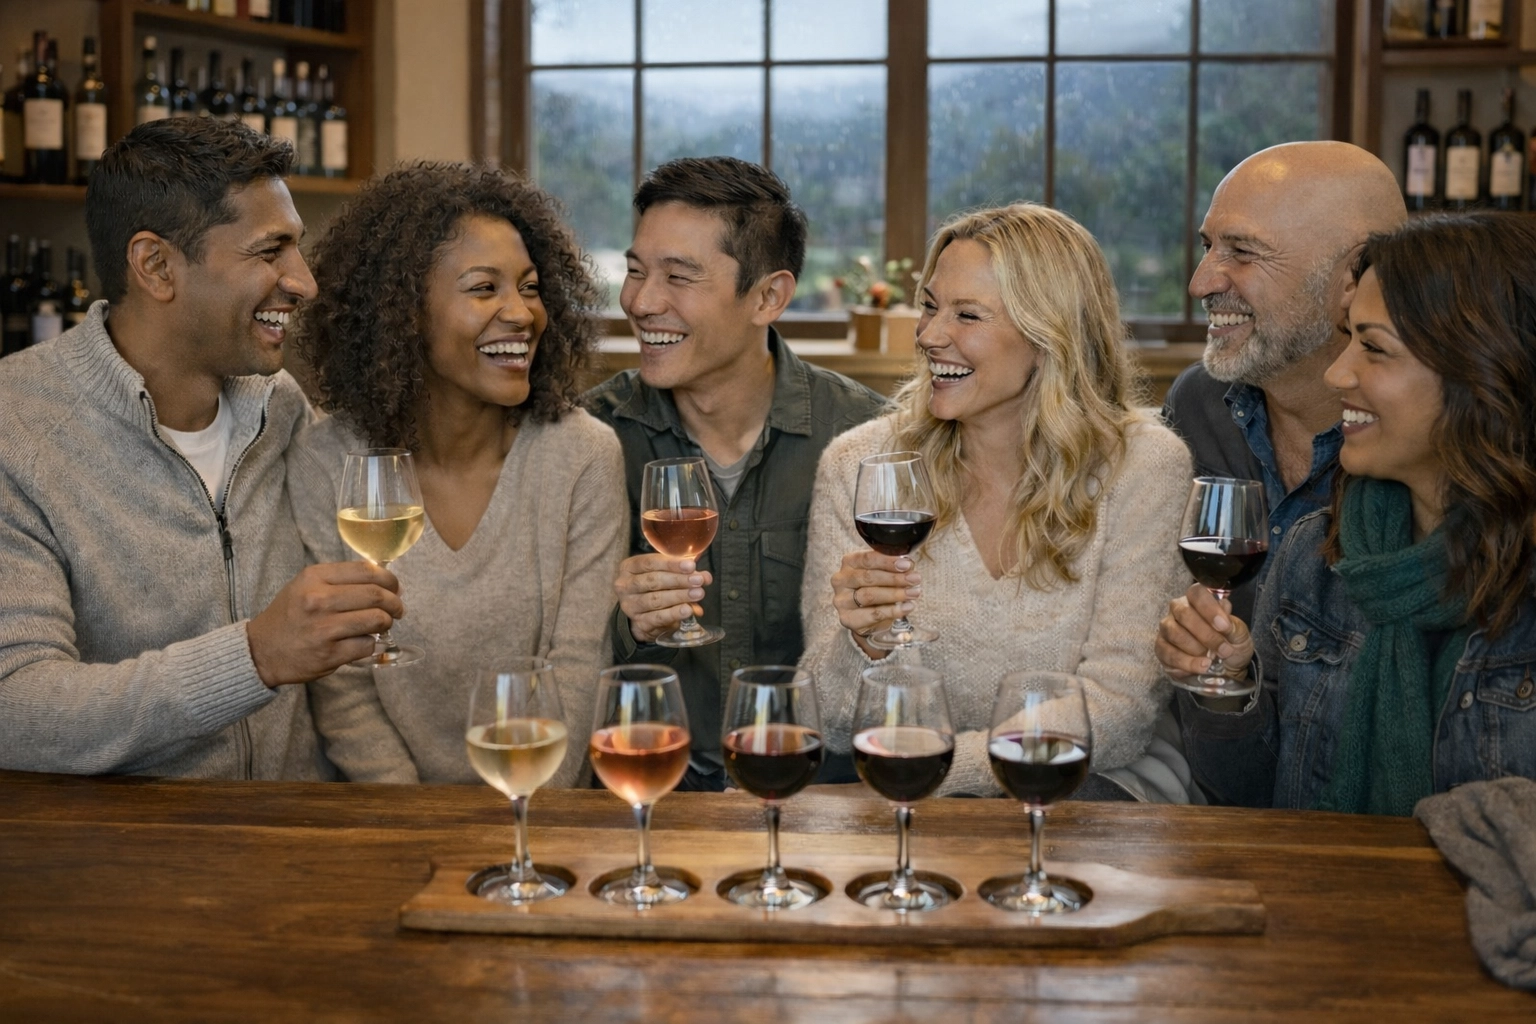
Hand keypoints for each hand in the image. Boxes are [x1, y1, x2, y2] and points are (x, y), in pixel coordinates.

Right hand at [246, 562, 403, 686]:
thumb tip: (386, 581)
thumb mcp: (307, 585)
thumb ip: (341, 580)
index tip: (396, 587)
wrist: (261, 649)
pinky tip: (363, 642)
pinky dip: (372, 644)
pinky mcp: (329, 654)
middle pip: (377, 595)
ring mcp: (324, 628)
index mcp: (315, 578)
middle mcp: (319, 600)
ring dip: (386, 623)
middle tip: (397, 609)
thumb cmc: (290, 615)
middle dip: (395, 603)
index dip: (390, 579)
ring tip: (382, 625)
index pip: (367, 571)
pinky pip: (367, 646)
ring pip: (377, 620)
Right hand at [615, 553, 712, 643]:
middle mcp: (625, 586)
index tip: (691, 566)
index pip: (650, 562)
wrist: (644, 614)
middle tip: (698, 581)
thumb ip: (685, 573)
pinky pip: (658, 617)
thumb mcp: (668, 575)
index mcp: (629, 567)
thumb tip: (705, 577)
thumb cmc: (656, 587)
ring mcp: (630, 606)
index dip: (671, 564)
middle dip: (678, 580)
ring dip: (679, 596)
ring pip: (655, 599)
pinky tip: (688, 610)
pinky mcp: (639, 622)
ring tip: (698, 594)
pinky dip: (674, 613)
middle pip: (653, 581)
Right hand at [831, 549, 920, 659]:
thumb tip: (909, 566)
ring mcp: (842, 600)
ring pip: (869, 595)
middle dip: (894, 578)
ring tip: (913, 593)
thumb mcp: (883, 573)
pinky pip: (872, 614)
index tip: (907, 564)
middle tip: (914, 579)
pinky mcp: (847, 619)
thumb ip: (893, 567)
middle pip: (868, 577)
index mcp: (849, 563)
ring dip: (895, 594)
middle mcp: (841, 580)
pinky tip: (907, 607)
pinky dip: (892, 611)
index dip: (887, 561)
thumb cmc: (876, 587)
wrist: (868, 615)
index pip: (867, 559)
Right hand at [1156, 583, 1253, 680]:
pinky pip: (1168, 653)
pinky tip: (1201, 667)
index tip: (1224, 626)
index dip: (1209, 608)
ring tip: (1212, 660)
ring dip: (1196, 649)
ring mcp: (1167, 629)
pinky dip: (1187, 662)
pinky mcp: (1161, 649)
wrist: (1226, 668)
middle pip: (1183, 613)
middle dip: (1206, 634)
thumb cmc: (1230, 645)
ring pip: (1174, 633)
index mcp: (1198, 601)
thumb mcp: (1239, 634)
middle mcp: (1178, 610)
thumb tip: (1223, 612)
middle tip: (1223, 649)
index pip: (1196, 593)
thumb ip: (1232, 624)